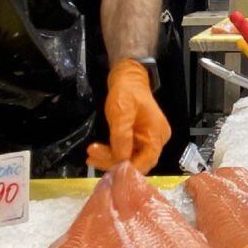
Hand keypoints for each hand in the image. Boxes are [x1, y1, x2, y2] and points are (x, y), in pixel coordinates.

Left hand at [86, 59, 170, 173]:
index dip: (128, 169)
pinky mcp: (138, 138)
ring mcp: (147, 139)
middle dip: (114, 163)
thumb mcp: (122, 111)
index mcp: (157, 135)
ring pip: (129, 158)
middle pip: (137, 162)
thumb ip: (122, 136)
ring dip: (109, 158)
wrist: (127, 77)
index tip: (107, 170)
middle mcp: (156, 140)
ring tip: (90, 154)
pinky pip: (125, 151)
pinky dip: (111, 153)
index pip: (146, 161)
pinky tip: (96, 152)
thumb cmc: (127, 91)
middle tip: (92, 156)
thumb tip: (120, 160)